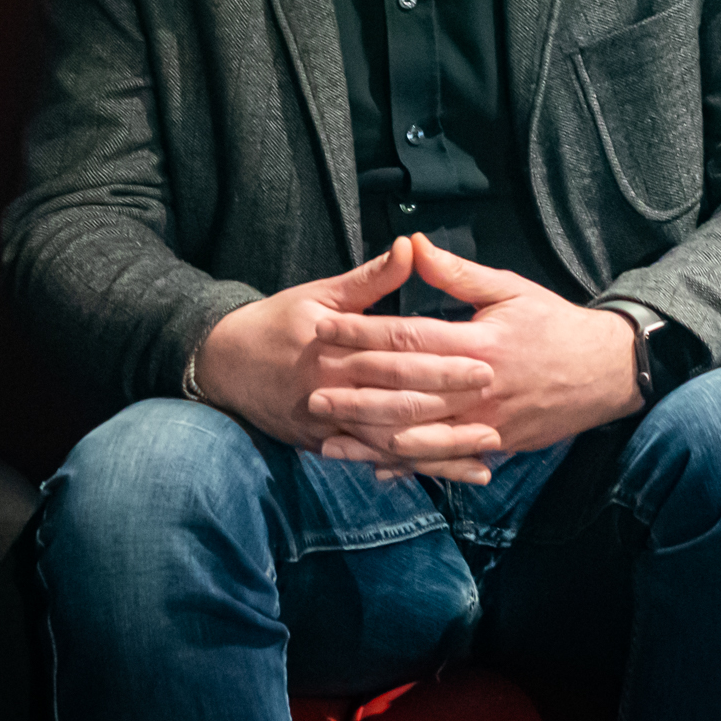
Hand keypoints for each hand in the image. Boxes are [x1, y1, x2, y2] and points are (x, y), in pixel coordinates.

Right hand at [194, 237, 496, 478]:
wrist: (224, 364)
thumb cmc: (279, 322)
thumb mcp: (321, 293)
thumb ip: (370, 278)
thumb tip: (411, 247)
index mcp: (335, 344)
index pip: (396, 351)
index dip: (442, 358)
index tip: (484, 360)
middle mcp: (331, 387)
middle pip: (398, 399)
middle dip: (450, 403)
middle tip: (496, 403)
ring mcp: (327, 422)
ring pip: (391, 439)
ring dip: (439, 448)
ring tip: (485, 449)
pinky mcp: (325, 445)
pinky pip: (374, 459)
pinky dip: (413, 468)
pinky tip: (447, 474)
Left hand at [306, 234, 643, 480]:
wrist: (606, 370)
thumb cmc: (554, 323)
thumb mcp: (508, 288)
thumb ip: (456, 273)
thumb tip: (412, 244)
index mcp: (478, 341)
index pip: (407, 337)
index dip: (362, 333)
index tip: (323, 328)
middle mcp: (478, 385)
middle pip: (404, 390)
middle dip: (354, 390)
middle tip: (311, 389)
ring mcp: (487, 420)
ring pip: (419, 434)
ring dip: (371, 437)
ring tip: (329, 436)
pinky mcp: (495, 443)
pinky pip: (446, 458)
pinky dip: (411, 466)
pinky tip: (378, 468)